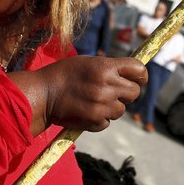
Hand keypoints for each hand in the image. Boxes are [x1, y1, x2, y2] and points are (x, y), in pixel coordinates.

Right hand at [14, 56, 146, 132]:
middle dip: (128, 92)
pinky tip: (87, 110)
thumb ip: (110, 67)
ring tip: (95, 100)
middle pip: (135, 92)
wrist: (43, 94)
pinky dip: (100, 118)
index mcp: (105, 67)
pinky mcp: (95, 121)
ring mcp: (102, 105)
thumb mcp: (88, 62)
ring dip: (113, 107)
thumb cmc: (64, 74)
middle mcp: (107, 86)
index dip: (140, 75)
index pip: (138, 69)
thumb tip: (131, 74)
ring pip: (121, 110)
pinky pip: (107, 121)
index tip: (137, 78)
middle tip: (114, 91)